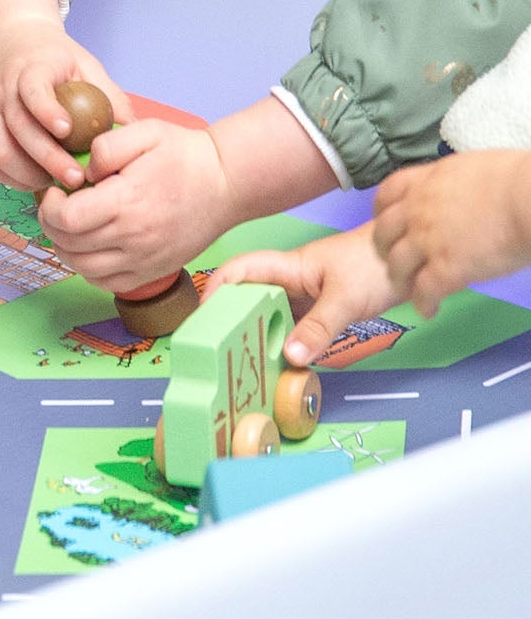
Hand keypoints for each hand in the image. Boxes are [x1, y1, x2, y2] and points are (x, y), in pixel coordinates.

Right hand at [0, 17, 129, 193]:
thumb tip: (133, 131)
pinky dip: (11, 178)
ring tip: (56, 184)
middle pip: (17, 128)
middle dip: (47, 158)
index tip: (67, 130)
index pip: (32, 89)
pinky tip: (35, 182)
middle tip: (76, 178)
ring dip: (27, 174)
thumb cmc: (56, 61)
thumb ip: (109, 95)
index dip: (47, 111)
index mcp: (30, 68)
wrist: (12, 46)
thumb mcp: (86, 66)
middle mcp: (2, 89)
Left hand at [39, 119, 229, 291]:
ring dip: (65, 248)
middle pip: (68, 245)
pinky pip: (106, 284)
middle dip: (51, 224)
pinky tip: (90, 246)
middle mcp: (134, 238)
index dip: (48, 206)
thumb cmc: (185, 155)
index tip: (54, 190)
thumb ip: (106, 146)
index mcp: (127, 202)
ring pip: (83, 269)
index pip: (66, 219)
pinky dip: (88, 269)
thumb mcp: (145, 131)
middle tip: (56, 205)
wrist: (227, 183)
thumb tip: (82, 173)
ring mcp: (145, 260)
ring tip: (70, 225)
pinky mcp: (153, 272)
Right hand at [209, 224, 398, 365]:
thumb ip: (319, 328)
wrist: (415, 258)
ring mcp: (306, 294)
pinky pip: (294, 325)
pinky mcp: (321, 308)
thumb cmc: (377, 265)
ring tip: (248, 359)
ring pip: (272, 312)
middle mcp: (291, 279)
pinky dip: (286, 341)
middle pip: (249, 295)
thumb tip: (290, 356)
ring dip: (260, 332)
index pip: (239, 270)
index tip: (204, 316)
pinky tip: (284, 360)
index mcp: (287, 267)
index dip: (216, 288)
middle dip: (232, 317)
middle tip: (221, 347)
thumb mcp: (346, 299)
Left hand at [373, 150, 530, 319]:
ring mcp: (427, 240)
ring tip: (406, 290)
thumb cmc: (513, 179)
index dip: (382, 211)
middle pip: (384, 232)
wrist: (526, 198)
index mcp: (424, 182)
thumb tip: (460, 191)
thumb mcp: (469, 168)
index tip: (384, 220)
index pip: (387, 195)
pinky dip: (423, 303)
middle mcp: (417, 210)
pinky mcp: (446, 268)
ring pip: (398, 265)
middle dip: (384, 247)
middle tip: (391, 259)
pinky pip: (425, 290)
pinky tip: (428, 311)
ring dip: (400, 279)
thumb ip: (452, 183)